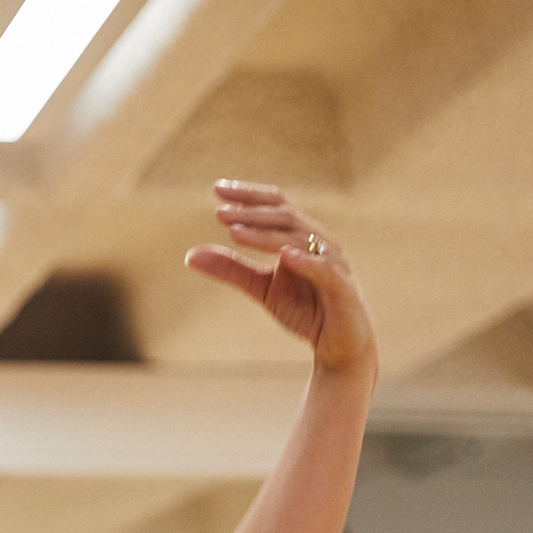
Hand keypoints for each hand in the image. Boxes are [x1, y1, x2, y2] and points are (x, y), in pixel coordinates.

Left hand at [184, 181, 376, 374]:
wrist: (339, 344)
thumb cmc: (305, 309)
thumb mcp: (261, 288)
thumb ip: (230, 269)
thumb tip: (190, 255)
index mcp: (301, 236)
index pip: (276, 205)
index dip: (249, 195)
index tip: (217, 189)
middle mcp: (319, 241)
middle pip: (286, 215)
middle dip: (251, 212)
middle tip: (219, 213)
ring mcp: (333, 262)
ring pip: (299, 239)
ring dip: (266, 235)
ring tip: (235, 233)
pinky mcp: (342, 287)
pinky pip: (324, 269)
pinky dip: (305, 260)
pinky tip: (283, 255)